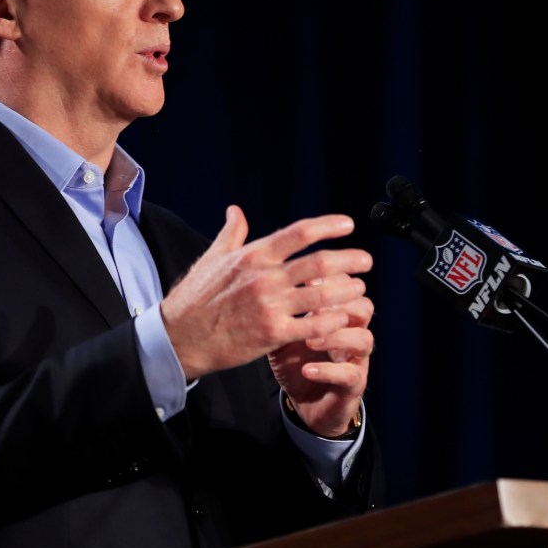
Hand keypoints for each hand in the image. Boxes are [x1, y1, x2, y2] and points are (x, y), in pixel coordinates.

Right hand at [161, 205, 372, 382]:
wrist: (180, 337)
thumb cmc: (195, 297)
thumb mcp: (212, 258)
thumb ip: (232, 233)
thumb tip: (236, 210)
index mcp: (253, 255)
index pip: (299, 233)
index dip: (328, 226)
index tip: (349, 225)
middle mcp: (264, 277)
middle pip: (319, 263)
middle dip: (350, 260)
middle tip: (366, 260)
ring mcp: (270, 306)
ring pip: (322, 295)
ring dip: (347, 290)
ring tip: (359, 289)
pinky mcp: (272, 334)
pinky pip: (313, 326)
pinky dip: (332, 321)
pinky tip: (343, 318)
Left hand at [267, 279, 373, 438]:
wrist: (306, 403)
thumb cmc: (296, 362)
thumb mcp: (284, 334)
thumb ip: (282, 312)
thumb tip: (267, 283)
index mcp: (338, 316)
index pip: (346, 288)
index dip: (332, 280)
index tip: (308, 280)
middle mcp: (352, 333)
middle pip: (364, 307)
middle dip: (341, 304)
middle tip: (313, 308)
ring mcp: (356, 359)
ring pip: (364, 339)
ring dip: (336, 337)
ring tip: (310, 340)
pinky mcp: (353, 385)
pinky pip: (350, 374)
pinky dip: (328, 370)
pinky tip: (307, 369)